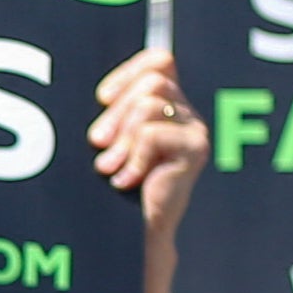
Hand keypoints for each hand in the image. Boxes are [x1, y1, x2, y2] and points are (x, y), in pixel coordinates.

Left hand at [91, 47, 210, 272]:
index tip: (102, 98)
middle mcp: (187, 113)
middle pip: (151, 82)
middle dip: (116, 112)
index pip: (160, 61)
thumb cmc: (116, 185)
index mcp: (169, 104)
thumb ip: (116, 112)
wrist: (136, 231)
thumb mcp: (112, 140)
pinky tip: (126, 181)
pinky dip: (132, 158)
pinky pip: (152, 134)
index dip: (129, 71)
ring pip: (149, 105)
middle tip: (96, 143)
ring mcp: (196, 129)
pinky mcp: (196, 148)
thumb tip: (104, 96)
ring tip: (108, 167)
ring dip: (121, 138)